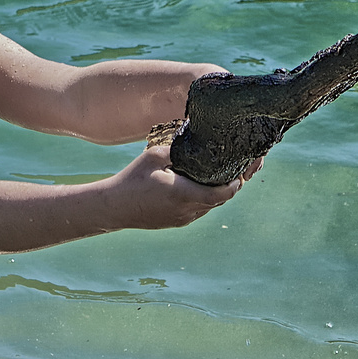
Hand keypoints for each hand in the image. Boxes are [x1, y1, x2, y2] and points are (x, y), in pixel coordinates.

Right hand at [105, 143, 242, 229]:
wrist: (114, 207)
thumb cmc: (132, 180)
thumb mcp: (153, 156)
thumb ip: (177, 147)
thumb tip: (195, 136)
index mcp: (184, 194)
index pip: (223, 193)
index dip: (237, 182)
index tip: (244, 168)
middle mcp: (187, 211)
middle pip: (221, 199)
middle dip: (233, 184)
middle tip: (242, 167)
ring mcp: (183, 219)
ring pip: (211, 206)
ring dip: (220, 192)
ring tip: (227, 173)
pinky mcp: (177, 222)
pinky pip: (200, 210)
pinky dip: (207, 198)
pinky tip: (206, 184)